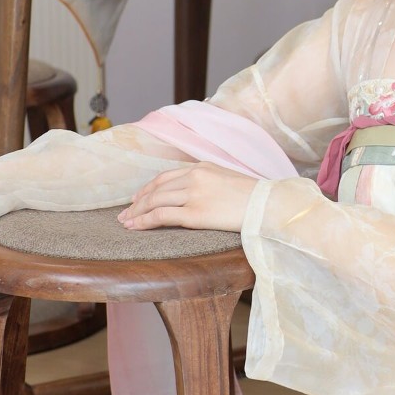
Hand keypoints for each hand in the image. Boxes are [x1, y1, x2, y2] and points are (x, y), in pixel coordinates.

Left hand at [118, 163, 255, 233]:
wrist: (268, 205)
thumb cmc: (254, 197)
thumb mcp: (229, 180)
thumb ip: (209, 182)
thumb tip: (198, 195)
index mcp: (202, 167)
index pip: (166, 177)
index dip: (148, 188)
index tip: (138, 198)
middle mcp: (194, 177)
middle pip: (156, 188)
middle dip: (138, 202)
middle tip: (125, 213)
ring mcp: (194, 194)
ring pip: (155, 201)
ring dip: (137, 212)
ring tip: (126, 222)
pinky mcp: (195, 213)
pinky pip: (162, 216)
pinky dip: (145, 221)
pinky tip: (136, 227)